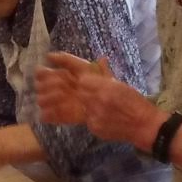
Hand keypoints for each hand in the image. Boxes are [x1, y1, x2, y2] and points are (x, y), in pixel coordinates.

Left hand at [30, 52, 159, 145]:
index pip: (80, 69)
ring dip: (51, 100)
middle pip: (70, 85)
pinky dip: (59, 117)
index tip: (51, 57)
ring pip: (67, 103)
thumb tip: (100, 60)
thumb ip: (106, 75)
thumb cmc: (135, 103)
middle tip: (37, 77)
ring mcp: (95, 111)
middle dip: (52, 81)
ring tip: (39, 98)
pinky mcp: (93, 124)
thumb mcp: (121, 85)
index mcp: (105, 82)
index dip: (64, 61)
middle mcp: (98, 95)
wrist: (144, 125)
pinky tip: (45, 115)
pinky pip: (73, 119)